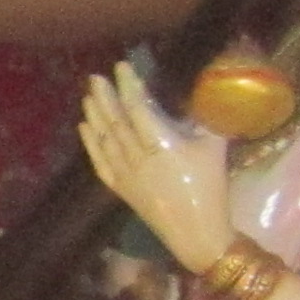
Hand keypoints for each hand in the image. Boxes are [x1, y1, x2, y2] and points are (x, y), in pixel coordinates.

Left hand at [78, 57, 235, 268]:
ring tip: (88, 95)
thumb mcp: (215, 148)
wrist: (197, 232)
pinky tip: (84, 127)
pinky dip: (90, 143)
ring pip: (105, 139)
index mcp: (162, 144)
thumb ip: (206, 121)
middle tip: (96, 77)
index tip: (122, 67)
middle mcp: (138, 156)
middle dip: (104, 97)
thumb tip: (201, 97)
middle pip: (116, 121)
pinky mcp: (120, 189)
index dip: (128, 86)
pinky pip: (100, 162)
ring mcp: (126, 173)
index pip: (138, 108)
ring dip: (95, 115)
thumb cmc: (210, 187)